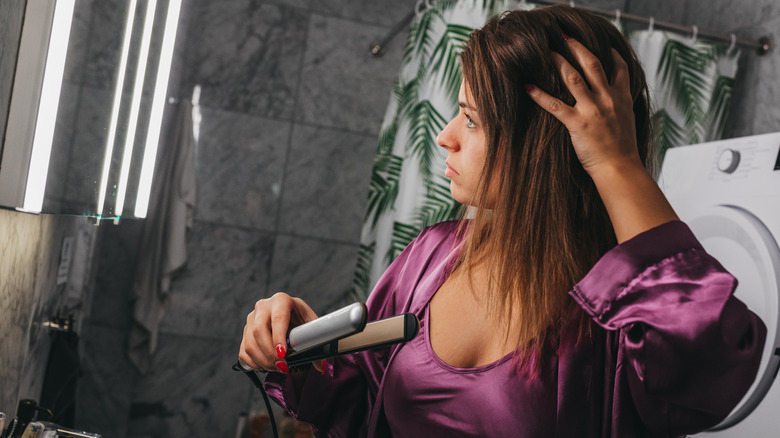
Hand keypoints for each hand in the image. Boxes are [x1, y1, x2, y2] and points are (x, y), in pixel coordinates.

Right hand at [239, 292, 320, 373]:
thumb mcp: (311, 326)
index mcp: (282, 300)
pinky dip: (255, 363)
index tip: (283, 354)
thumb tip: (322, 367)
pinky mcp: (245, 332)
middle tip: (283, 367)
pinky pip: (244, 352)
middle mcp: (263, 306)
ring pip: (250, 344)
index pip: (278, 318)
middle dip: (270, 353)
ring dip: (264, 361)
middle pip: (259, 331)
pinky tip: (268, 366)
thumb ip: (317, 344)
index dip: (279, 337)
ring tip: (279, 368)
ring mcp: (251, 318)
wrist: (290, 318)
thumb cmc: (302, 320)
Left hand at [526, 36, 640, 175]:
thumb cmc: (623, 151)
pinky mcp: (577, 123)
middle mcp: (607, 99)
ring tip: (546, 52)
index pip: (619, 68)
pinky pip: (554, 105)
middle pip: (592, 64)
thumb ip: (620, 109)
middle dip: (577, 48)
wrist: (620, 168)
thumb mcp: (628, 123)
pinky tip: (528, 87)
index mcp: (621, 98)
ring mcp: (592, 110)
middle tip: (565, 37)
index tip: (602, 45)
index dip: (611, 54)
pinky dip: (539, 94)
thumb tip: (614, 105)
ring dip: (558, 62)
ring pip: (573, 78)